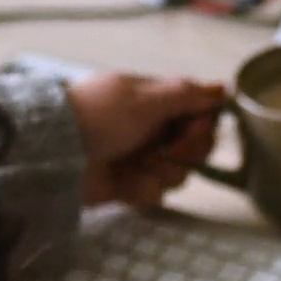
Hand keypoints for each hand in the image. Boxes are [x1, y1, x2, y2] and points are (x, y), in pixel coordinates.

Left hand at [66, 73, 224, 208]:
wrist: (56, 152)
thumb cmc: (100, 116)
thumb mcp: (144, 99)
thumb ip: (186, 94)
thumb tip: (223, 87)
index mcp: (157, 103)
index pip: (201, 116)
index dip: (203, 127)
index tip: (192, 130)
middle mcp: (154, 131)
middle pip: (196, 149)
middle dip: (184, 153)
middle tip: (163, 151)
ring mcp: (142, 160)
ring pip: (179, 174)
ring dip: (159, 171)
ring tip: (134, 165)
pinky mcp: (130, 186)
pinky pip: (155, 193)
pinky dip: (140, 188)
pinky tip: (122, 181)